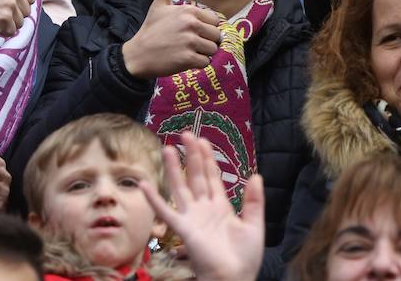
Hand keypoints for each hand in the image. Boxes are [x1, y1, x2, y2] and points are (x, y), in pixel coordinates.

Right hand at [121, 0, 224, 80]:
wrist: (137, 55)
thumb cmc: (150, 30)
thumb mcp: (159, 6)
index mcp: (189, 11)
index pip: (215, 21)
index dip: (206, 28)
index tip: (194, 32)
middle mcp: (192, 24)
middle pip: (216, 36)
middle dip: (207, 41)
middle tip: (190, 44)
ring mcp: (190, 42)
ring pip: (213, 49)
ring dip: (204, 53)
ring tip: (188, 51)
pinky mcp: (188, 58)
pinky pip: (206, 62)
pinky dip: (198, 64)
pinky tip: (186, 60)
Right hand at [141, 132, 262, 280]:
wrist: (235, 278)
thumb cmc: (244, 256)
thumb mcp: (254, 224)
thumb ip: (254, 200)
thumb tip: (255, 174)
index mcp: (221, 206)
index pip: (212, 177)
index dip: (207, 158)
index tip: (202, 140)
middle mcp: (204, 209)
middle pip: (196, 176)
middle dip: (191, 155)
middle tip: (185, 134)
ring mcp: (192, 218)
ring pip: (181, 188)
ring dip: (173, 169)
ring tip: (166, 148)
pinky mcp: (184, 230)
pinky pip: (166, 212)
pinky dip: (154, 199)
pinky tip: (144, 185)